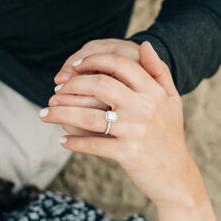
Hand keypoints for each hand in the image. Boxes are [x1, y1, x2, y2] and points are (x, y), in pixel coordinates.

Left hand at [41, 42, 202, 204]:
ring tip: (45, 113)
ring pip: (89, 116)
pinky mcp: (127, 153)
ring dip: (61, 113)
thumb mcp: (171, 100)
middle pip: (99, 84)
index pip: (119, 64)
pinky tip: (62, 140)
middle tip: (55, 91)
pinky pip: (93, 144)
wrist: (176, 176)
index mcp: (153, 91)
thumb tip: (144, 44)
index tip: (74, 66)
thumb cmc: (169, 134)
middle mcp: (145, 107)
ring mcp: (135, 131)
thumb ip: (158, 71)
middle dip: (71, 85)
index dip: (93, 60)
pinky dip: (74, 142)